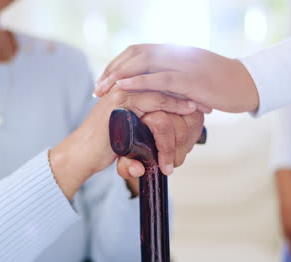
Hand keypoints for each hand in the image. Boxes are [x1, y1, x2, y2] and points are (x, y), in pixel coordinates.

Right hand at [50, 87, 196, 198]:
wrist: (82, 154)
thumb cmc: (102, 145)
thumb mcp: (125, 133)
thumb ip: (137, 130)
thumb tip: (146, 149)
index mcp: (124, 87)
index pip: (157, 80)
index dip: (179, 86)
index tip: (200, 95)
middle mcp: (123, 84)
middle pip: (162, 79)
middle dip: (186, 87)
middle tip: (208, 97)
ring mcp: (121, 90)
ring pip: (161, 86)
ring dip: (185, 95)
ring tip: (203, 103)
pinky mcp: (121, 101)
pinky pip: (154, 99)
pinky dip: (174, 104)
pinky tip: (189, 108)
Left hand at [95, 44, 258, 112]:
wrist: (246, 85)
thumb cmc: (218, 85)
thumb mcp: (190, 77)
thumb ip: (171, 78)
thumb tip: (154, 89)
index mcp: (173, 52)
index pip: (138, 52)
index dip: (117, 64)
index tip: (104, 80)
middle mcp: (175, 53)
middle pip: (135, 54)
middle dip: (112, 70)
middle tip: (97, 88)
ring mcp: (183, 64)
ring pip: (144, 62)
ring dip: (119, 75)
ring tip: (103, 89)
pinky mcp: (192, 79)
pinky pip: (161, 78)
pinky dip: (140, 81)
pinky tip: (124, 87)